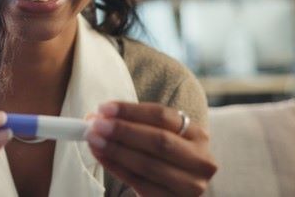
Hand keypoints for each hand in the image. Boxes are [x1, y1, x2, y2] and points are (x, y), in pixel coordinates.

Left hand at [85, 102, 216, 195]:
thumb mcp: (159, 133)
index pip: (161, 116)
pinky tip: (101, 157)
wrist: (177, 186)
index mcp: (197, 134)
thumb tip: (98, 116)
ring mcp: (191, 186)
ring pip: (148, 165)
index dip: (130, 111)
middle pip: (158, 140)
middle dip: (123, 131)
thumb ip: (133, 123)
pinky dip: (117, 168)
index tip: (104, 108)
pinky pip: (140, 184)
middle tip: (96, 125)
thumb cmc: (163, 154)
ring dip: (116, 151)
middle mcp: (201, 160)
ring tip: (94, 140)